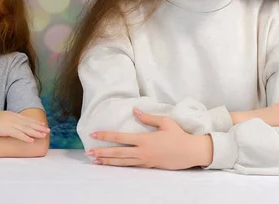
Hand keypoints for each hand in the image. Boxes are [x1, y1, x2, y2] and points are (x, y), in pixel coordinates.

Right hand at [0, 111, 49, 142]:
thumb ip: (5, 121)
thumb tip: (8, 126)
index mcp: (10, 114)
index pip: (25, 118)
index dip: (35, 122)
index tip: (42, 124)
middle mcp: (12, 118)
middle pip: (28, 123)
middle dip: (39, 127)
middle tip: (48, 130)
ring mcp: (9, 123)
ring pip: (26, 128)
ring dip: (36, 132)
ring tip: (44, 136)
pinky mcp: (5, 130)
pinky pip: (18, 134)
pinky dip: (25, 137)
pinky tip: (31, 141)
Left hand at [85, 109, 212, 169]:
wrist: (190, 152)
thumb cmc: (178, 135)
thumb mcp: (165, 122)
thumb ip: (148, 117)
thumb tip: (134, 111)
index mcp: (144, 139)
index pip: (120, 138)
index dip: (106, 136)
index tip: (94, 134)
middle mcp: (142, 151)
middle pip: (117, 153)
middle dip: (102, 153)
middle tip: (88, 153)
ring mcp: (145, 161)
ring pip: (122, 162)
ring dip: (108, 161)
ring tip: (95, 161)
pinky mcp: (149, 166)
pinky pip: (131, 166)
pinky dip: (119, 165)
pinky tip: (112, 165)